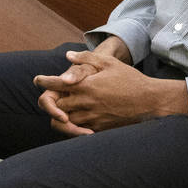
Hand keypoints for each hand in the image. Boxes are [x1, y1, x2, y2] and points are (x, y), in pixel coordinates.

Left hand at [34, 51, 187, 134]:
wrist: (149, 101)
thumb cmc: (130, 80)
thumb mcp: (109, 63)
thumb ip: (86, 59)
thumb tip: (68, 56)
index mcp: (86, 86)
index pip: (55, 84)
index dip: (44, 81)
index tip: (38, 80)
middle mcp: (85, 103)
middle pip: (54, 106)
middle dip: (49, 101)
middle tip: (50, 96)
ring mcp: (91, 118)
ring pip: (63, 122)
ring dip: (60, 115)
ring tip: (62, 109)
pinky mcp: (98, 129)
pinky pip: (77, 131)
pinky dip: (72, 126)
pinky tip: (76, 120)